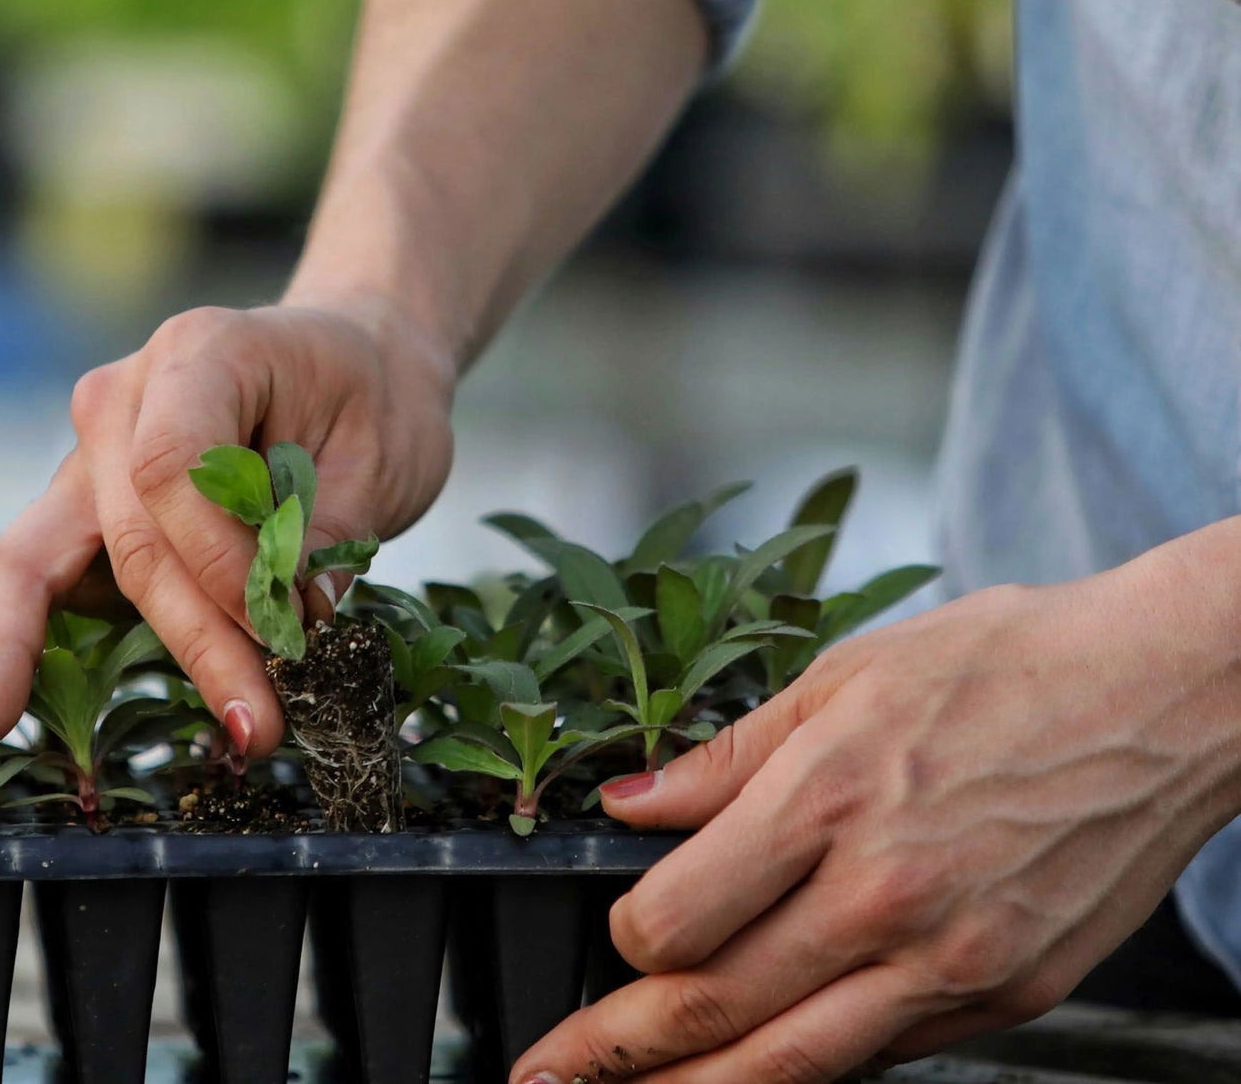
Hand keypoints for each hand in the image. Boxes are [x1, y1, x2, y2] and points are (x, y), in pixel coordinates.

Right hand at [0, 298, 455, 757]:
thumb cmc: (370, 396)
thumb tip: (291, 622)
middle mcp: (122, 399)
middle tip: (256, 725)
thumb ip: (327, 534)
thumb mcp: (383, 452)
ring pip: (40, 560)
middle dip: (192, 640)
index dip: (228, 563)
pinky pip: (5, 566)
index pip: (177, 472)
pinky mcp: (81, 511)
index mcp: (199, 354)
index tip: (295, 624)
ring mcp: (87, 456)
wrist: (350, 358)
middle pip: (128, 535)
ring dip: (23, 651)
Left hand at [514, 549, 1240, 1082]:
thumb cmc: (1006, 664)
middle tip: (548, 1072)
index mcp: (827, 796)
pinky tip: (772, 1061)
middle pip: (719, 1009)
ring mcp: (951, 958)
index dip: (624, 942)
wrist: (1159, 697)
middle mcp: (883, 894)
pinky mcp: (1006, 994)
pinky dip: (816, 1063)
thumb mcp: (847, 673)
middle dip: (616, 1053)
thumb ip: (728, 754)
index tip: (617, 936)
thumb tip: (632, 802)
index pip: (678, 919)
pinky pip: (886, 1052)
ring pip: (795, 1064)